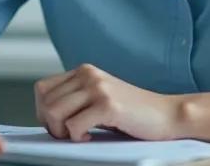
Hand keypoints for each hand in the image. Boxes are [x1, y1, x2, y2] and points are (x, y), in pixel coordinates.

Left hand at [34, 64, 184, 141]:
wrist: (167, 114)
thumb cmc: (133, 113)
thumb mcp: (100, 97)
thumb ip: (76, 99)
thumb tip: (45, 116)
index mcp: (84, 71)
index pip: (42, 89)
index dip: (43, 112)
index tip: (59, 125)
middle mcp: (89, 75)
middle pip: (45, 103)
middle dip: (52, 126)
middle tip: (71, 135)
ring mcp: (98, 88)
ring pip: (54, 113)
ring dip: (63, 132)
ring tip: (81, 136)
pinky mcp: (108, 105)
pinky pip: (73, 126)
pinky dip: (78, 137)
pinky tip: (92, 137)